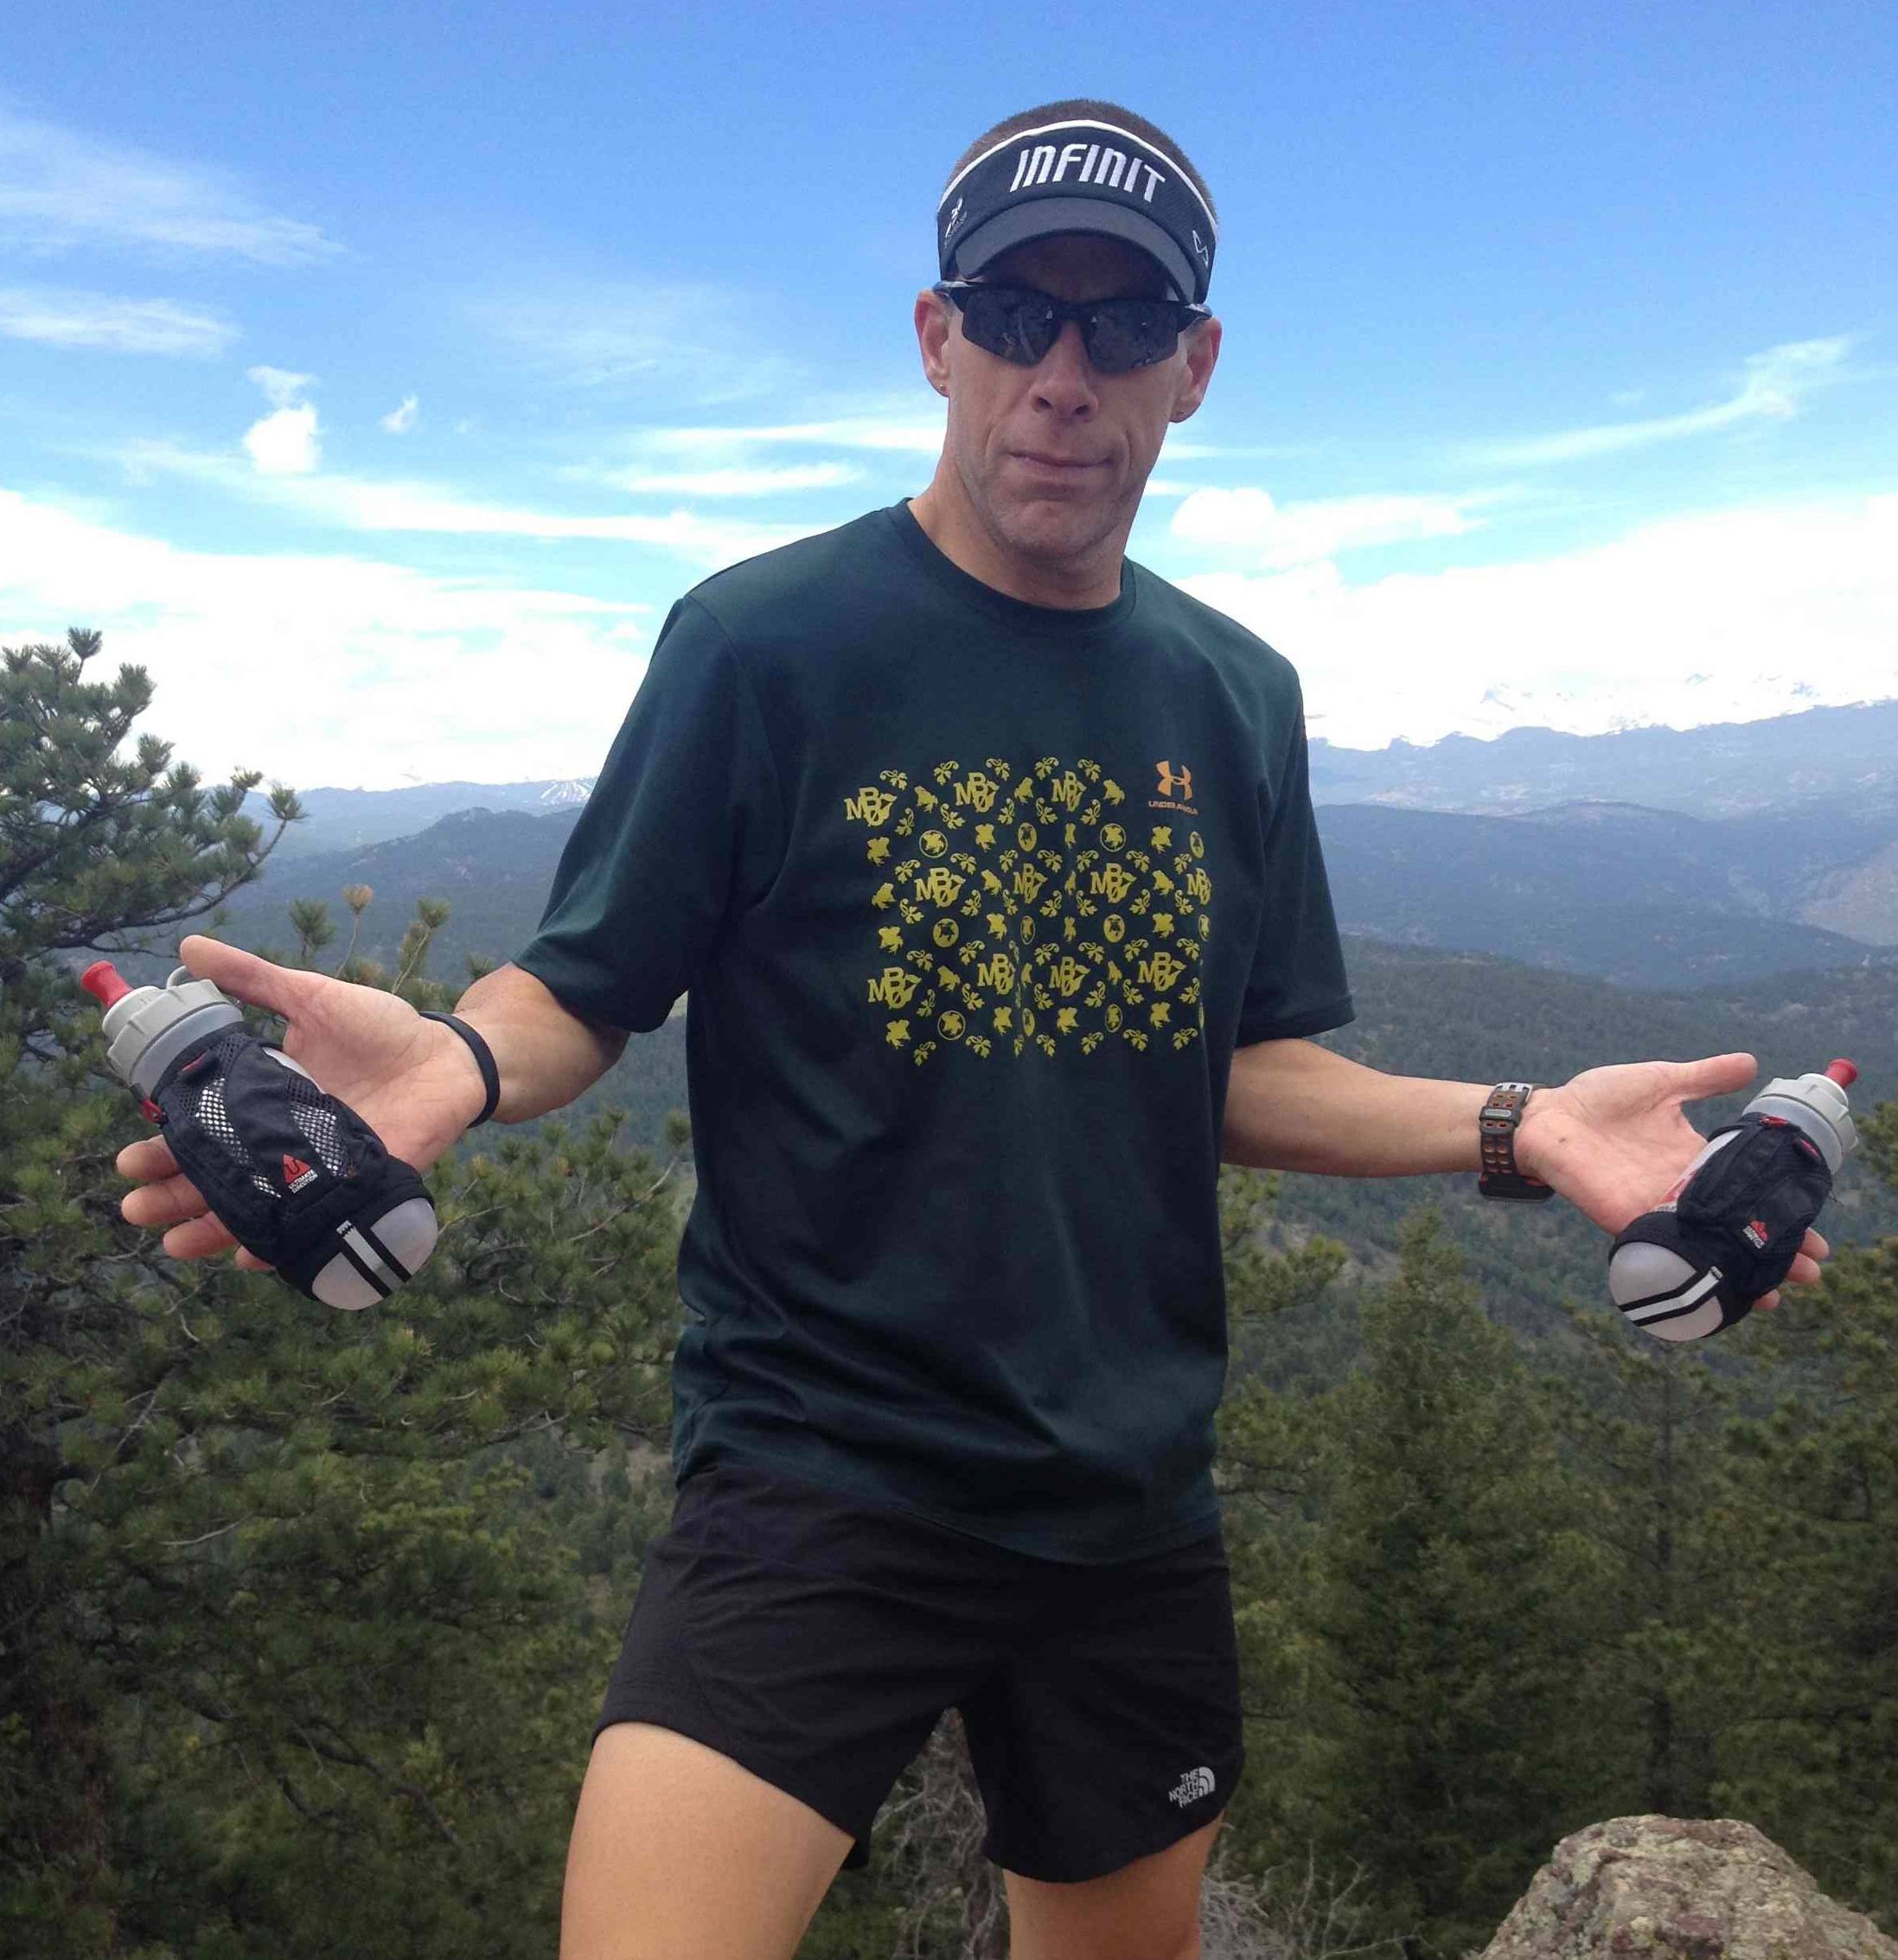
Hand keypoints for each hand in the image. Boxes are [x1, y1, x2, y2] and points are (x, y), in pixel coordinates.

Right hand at [114, 934, 489, 1272]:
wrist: (448, 1056)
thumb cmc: (381, 1028)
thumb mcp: (310, 997)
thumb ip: (253, 979)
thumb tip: (189, 949)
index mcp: (265, 1101)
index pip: (202, 1132)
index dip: (164, 1149)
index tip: (129, 1162)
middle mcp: (283, 1143)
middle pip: (219, 1178)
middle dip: (174, 1199)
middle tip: (137, 1208)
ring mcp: (318, 1170)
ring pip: (257, 1207)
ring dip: (213, 1229)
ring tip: (175, 1243)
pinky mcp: (357, 1187)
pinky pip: (314, 1221)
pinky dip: (285, 1242)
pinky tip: (254, 1253)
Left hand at [1513, 1051, 1830, 1312]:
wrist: (1546, 1115)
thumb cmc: (1598, 1098)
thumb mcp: (1663, 1082)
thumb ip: (1706, 1077)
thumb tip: (1752, 1063)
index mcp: (1693, 1159)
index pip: (1747, 1189)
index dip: (1780, 1209)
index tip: (1817, 1231)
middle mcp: (1679, 1189)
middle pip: (1734, 1225)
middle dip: (1772, 1249)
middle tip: (1812, 1271)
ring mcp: (1654, 1207)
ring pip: (1706, 1244)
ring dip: (1739, 1267)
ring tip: (1775, 1291)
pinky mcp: (1625, 1218)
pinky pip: (1662, 1248)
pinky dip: (1688, 1265)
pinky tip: (1716, 1285)